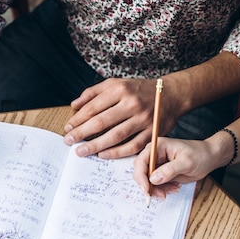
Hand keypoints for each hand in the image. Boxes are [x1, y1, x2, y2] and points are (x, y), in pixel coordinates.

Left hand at [63, 77, 180, 158]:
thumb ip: (93, 92)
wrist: (171, 94)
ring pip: (116, 136)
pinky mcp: (152, 132)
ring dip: (96, 145)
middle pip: (102, 122)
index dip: (78, 119)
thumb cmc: (139, 90)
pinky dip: (116, 152)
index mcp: (120, 90)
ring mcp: (143, 119)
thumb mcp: (116, 83)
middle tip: (68, 142)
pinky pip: (132, 146)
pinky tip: (103, 155)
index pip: (93, 107)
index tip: (68, 128)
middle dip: (82, 133)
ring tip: (81, 151)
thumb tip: (74, 105)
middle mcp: (132, 103)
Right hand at [133, 137, 219, 198]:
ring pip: (148, 181)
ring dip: (158, 189)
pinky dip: (164, 189)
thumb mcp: (186, 162)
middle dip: (149, 185)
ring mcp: (157, 164)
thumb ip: (169, 170)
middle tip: (161, 194)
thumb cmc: (200, 155)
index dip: (141, 176)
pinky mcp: (162, 172)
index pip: (141, 161)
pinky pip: (156, 184)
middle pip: (141, 172)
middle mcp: (154, 154)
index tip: (146, 189)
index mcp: (158, 146)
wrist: (209, 157)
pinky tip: (175, 187)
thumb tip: (153, 179)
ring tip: (173, 189)